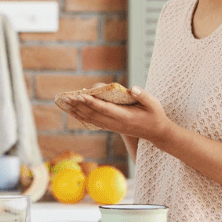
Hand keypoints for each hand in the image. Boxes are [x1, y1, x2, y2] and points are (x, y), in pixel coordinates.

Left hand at [58, 85, 173, 143]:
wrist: (156, 133)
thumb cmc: (155, 115)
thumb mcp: (154, 104)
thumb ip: (143, 96)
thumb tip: (133, 88)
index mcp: (125, 116)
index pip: (105, 109)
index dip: (92, 102)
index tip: (81, 95)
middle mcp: (116, 123)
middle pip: (93, 114)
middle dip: (79, 105)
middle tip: (66, 97)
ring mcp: (112, 126)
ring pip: (91, 119)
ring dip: (77, 111)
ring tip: (65, 103)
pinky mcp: (111, 126)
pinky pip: (93, 121)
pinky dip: (82, 116)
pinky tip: (74, 111)